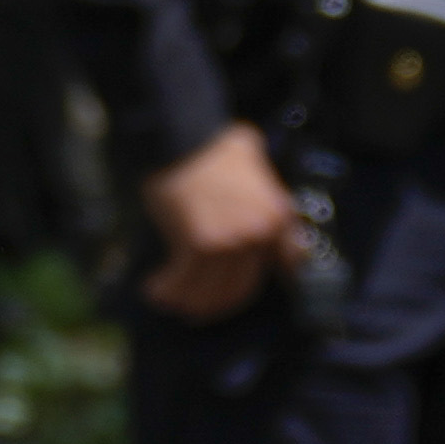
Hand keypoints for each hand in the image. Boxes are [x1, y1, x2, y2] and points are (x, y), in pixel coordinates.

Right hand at [133, 122, 304, 322]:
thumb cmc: (214, 146)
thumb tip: (264, 211)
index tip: (245, 289)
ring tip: (172, 301)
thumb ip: (266, 194)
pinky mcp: (198, 246)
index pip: (290, 265)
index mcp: (278, 217)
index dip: (267, 280)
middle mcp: (258, 236)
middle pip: (242, 288)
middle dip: (217, 302)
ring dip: (189, 302)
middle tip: (199, 306)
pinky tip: (155, 289)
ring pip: (211, 292)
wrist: (182, 137)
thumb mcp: (256, 166)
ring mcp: (230, 243)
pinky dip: (167, 289)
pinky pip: (183, 281)